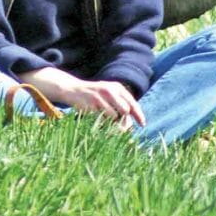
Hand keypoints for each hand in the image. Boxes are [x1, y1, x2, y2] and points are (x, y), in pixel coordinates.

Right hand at [17, 67, 144, 127]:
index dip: (138, 114)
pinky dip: (102, 123)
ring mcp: (99, 97)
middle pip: (125, 111)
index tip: (142, 124)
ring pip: (113, 116)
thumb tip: (131, 123)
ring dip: (112, 123)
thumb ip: (121, 104)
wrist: (73, 89)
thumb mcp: (109, 94)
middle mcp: (109, 90)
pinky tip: (97, 120)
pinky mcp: (90, 105)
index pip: (132, 102)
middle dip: (125, 121)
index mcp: (117, 87)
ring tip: (106, 122)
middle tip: (123, 129)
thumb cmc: (95, 96)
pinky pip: (101, 119)